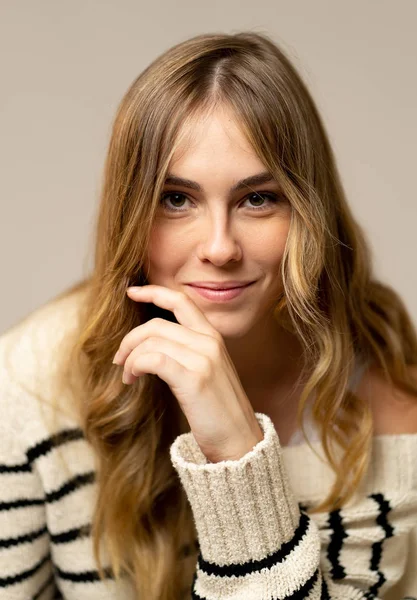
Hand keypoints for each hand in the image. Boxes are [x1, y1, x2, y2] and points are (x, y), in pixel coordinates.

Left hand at [112, 285, 263, 462]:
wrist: (239, 441)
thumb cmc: (218, 410)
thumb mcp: (207, 371)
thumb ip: (187, 352)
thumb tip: (150, 345)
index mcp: (213, 337)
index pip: (181, 301)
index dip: (153, 292)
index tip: (131, 292)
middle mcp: (209, 342)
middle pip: (156, 324)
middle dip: (130, 339)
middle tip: (119, 360)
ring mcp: (204, 359)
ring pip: (151, 342)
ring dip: (130, 358)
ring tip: (129, 377)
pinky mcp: (194, 379)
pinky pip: (153, 359)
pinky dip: (136, 366)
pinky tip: (133, 380)